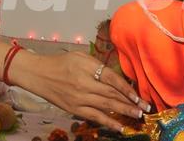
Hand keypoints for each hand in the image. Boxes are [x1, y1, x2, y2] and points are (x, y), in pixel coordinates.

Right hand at [12, 50, 149, 131]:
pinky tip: (120, 127)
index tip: (138, 95)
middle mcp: (84, 83)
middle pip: (111, 94)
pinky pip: (94, 117)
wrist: (38, 74)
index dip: (126, 88)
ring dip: (123, 112)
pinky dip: (108, 122)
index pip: (111, 79)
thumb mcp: (80, 56)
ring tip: (137, 116)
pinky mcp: (74, 109)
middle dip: (130, 102)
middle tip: (145, 108)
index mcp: (86, 67)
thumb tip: (116, 77)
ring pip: (106, 106)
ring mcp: (79, 98)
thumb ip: (98, 66)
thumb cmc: (61, 62)